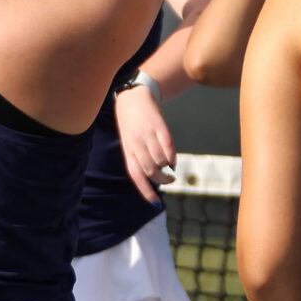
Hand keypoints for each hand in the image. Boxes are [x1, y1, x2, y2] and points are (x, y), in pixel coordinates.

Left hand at [115, 82, 176, 199]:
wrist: (134, 96)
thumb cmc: (131, 122)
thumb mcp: (128, 141)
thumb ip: (138, 158)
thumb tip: (154, 177)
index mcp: (128, 150)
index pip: (136, 176)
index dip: (146, 191)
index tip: (156, 203)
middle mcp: (136, 145)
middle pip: (151, 171)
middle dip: (161, 180)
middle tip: (169, 179)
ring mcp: (148, 135)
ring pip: (160, 161)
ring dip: (167, 169)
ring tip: (170, 168)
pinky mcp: (159, 126)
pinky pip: (168, 148)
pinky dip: (172, 157)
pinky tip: (172, 160)